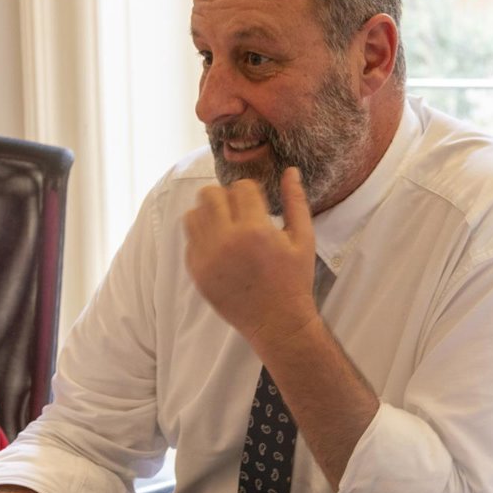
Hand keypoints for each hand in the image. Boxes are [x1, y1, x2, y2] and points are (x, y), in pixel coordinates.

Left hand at [184, 167, 318, 352]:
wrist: (277, 322)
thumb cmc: (294, 280)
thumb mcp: (303, 239)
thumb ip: (295, 201)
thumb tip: (290, 170)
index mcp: (255, 230)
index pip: (240, 188)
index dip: (250, 192)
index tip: (257, 205)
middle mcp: (226, 241)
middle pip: (210, 194)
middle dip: (226, 198)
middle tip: (239, 213)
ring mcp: (207, 257)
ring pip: (193, 214)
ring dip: (209, 214)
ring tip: (226, 226)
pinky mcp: (196, 272)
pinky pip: (189, 239)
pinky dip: (202, 236)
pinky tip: (219, 246)